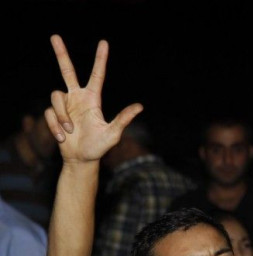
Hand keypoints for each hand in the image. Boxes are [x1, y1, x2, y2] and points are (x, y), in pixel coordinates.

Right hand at [44, 35, 142, 164]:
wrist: (81, 159)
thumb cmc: (99, 147)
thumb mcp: (113, 133)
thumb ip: (123, 119)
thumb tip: (140, 106)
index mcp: (93, 99)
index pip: (97, 74)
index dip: (100, 59)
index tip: (104, 42)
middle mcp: (77, 97)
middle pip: (67, 71)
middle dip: (61, 54)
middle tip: (54, 36)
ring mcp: (64, 105)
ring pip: (55, 97)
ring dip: (62, 116)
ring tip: (70, 131)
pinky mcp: (54, 114)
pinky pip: (49, 113)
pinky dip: (55, 126)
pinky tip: (63, 137)